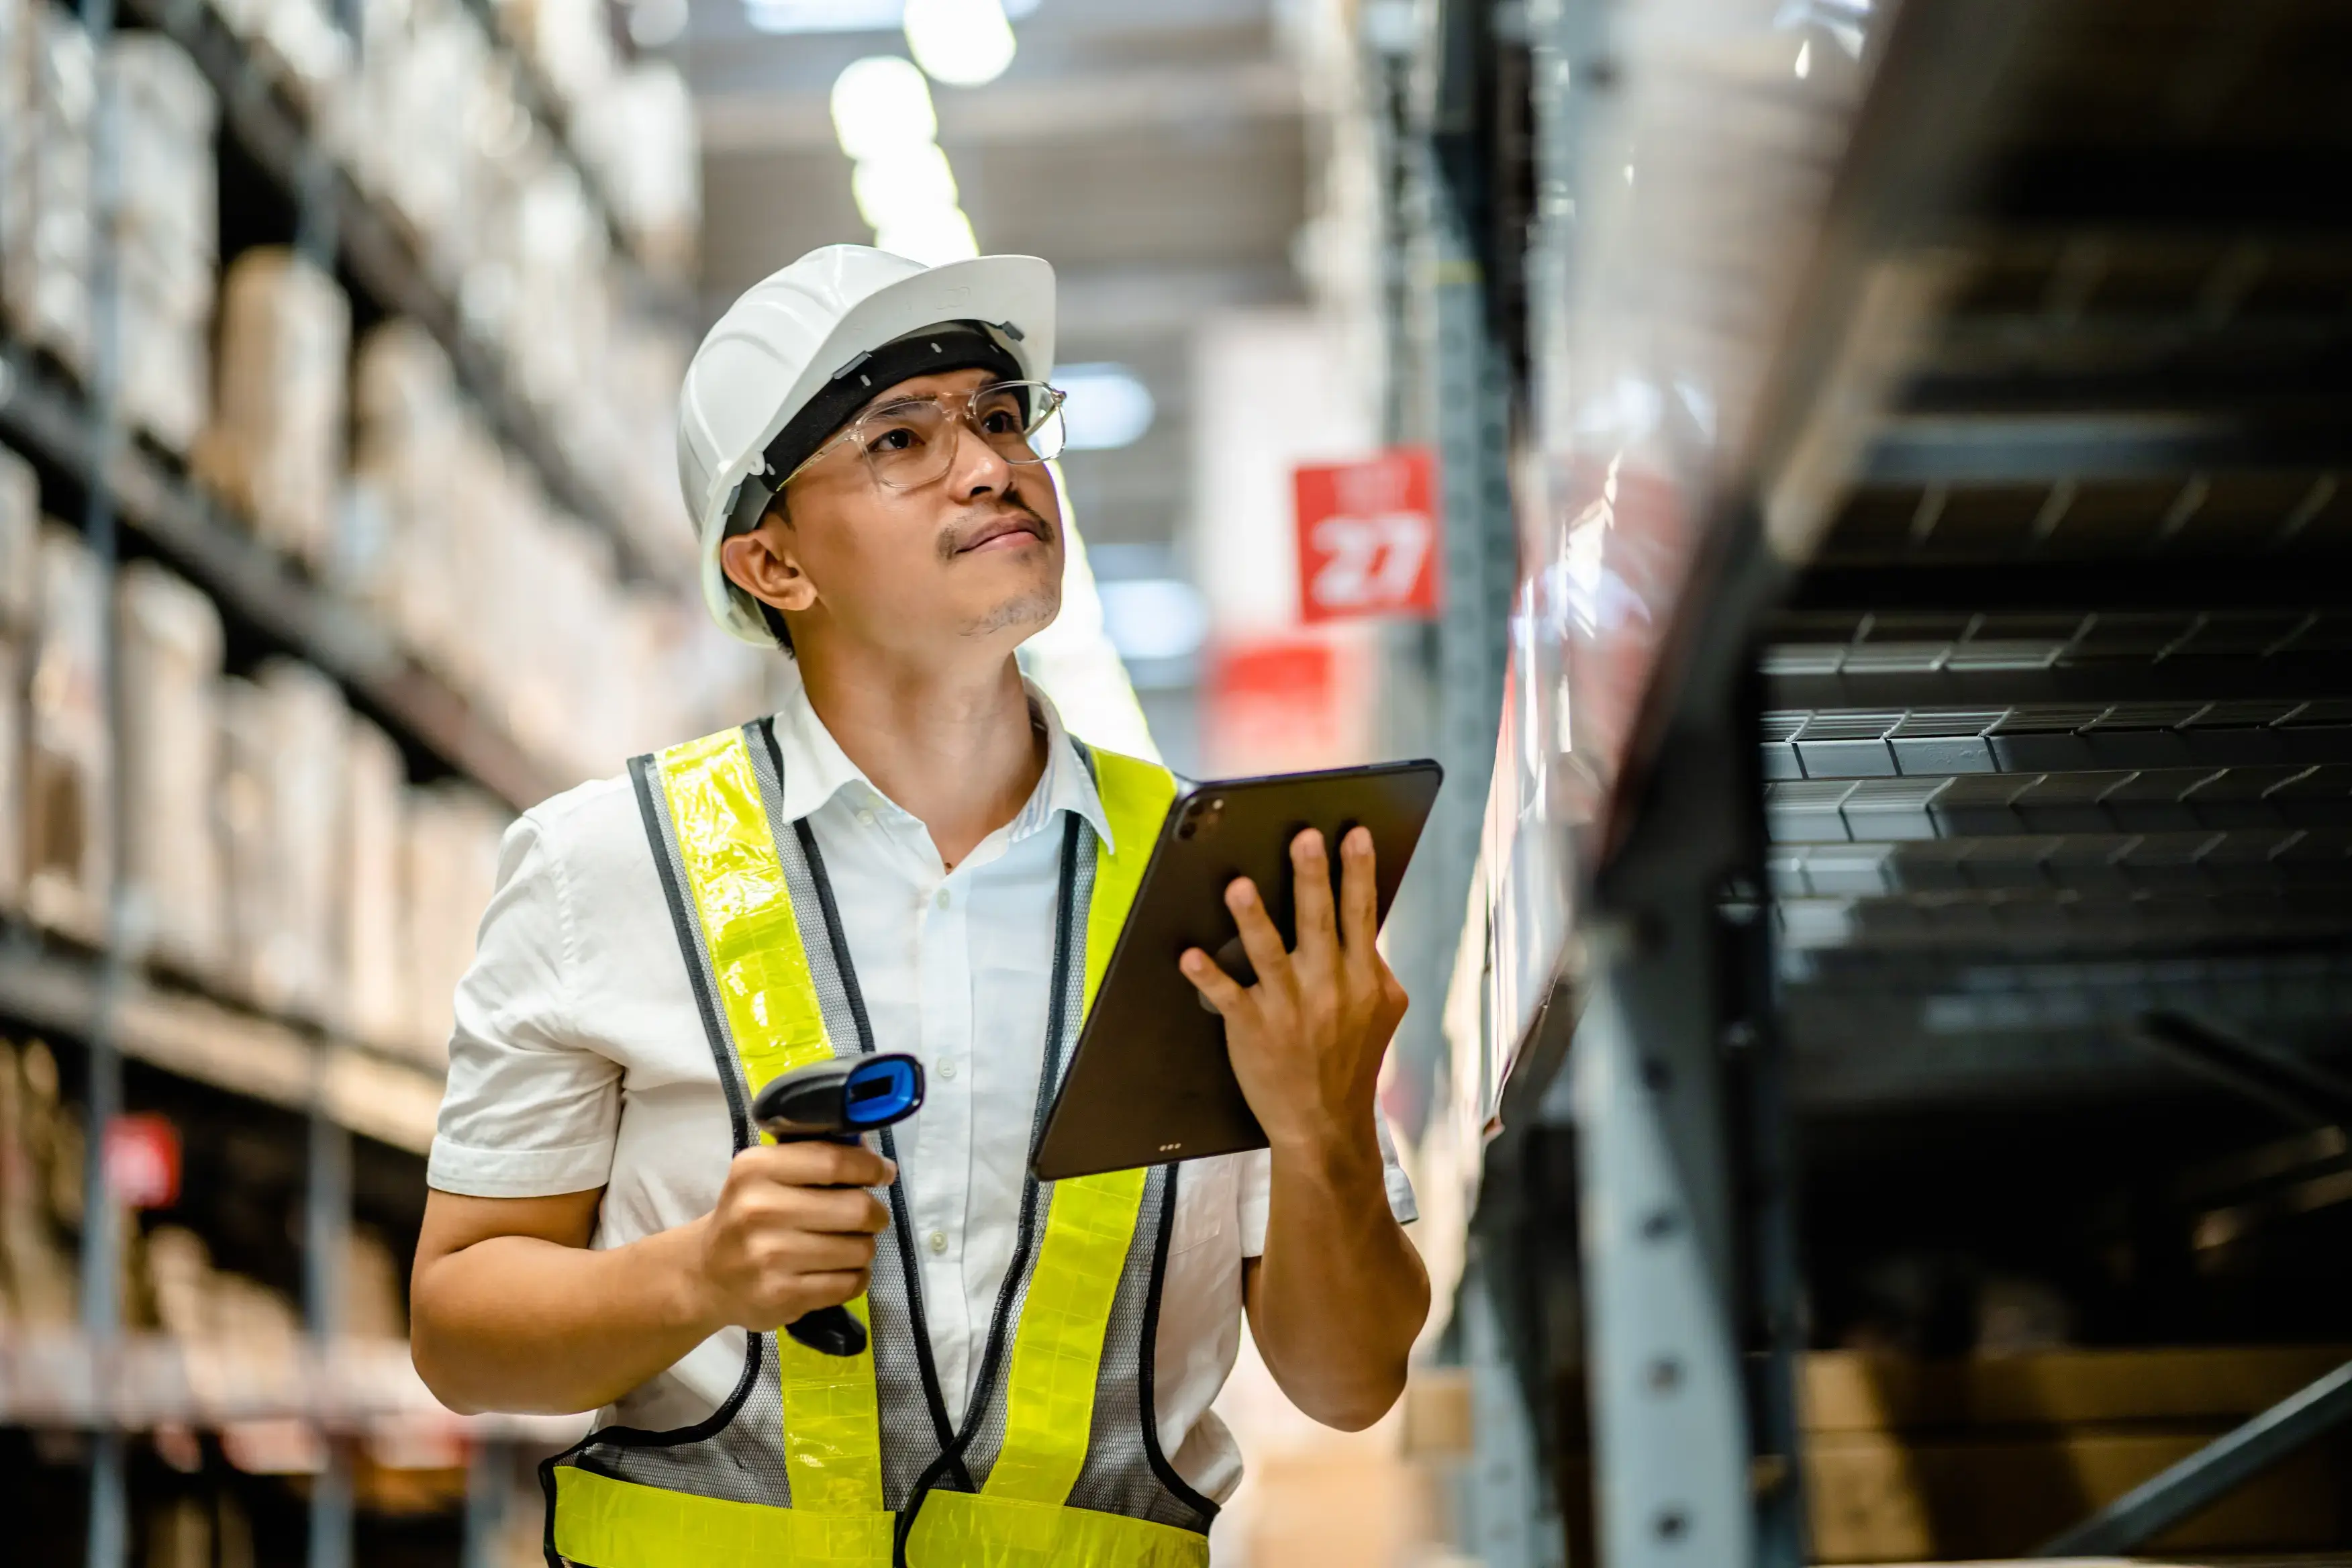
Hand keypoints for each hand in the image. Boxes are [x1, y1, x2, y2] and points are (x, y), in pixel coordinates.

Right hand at [686, 1141, 894, 1332]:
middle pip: (856, 1208)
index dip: (870, 1167)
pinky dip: (857, 1277)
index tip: (884, 1174)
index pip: (834, 1161)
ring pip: (859, 1250)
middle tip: (870, 1217)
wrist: (706, 1275)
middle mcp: (759, 1210)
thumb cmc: (748, 1216)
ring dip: (865, 1248)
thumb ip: (815, 1159)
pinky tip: (841, 1271)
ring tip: (849, 1246)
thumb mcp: (765, 1175)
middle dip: (875, 1213)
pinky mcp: (782, 1296)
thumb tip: (875, 1159)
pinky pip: (848, 1284)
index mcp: (756, 1169)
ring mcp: (769, 1257)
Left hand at [1179, 827, 1407, 1153]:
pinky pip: (1228, 997)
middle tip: (1303, 837)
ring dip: (1254, 919)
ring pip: (1270, 954)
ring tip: (1239, 886)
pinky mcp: (1254, 1030)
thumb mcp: (1381, 1012)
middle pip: (1321, 922)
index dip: (1359, 871)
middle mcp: (1330, 988)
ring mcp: (1290, 1009)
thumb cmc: (1351, 1060)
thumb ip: (1374, 968)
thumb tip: (1365, 925)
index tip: (1353, 834)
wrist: (1324, 1124)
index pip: (1363, 914)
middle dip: (1313, 877)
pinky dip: (1208, 976)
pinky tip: (1190, 956)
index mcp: (1363, 978)